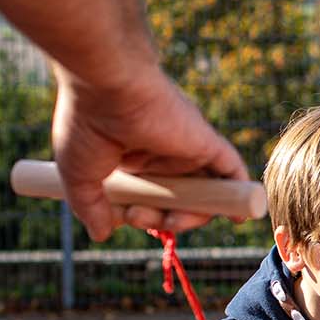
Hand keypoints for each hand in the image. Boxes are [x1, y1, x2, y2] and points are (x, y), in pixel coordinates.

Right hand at [50, 65, 247, 240]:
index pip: (148, 199)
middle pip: (176, 202)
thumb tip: (101, 234)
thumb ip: (91, 207)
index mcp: (132, 158)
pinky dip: (238, 194)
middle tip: (138, 217)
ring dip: (190, 218)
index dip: (141, 216)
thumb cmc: (86, 123)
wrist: (106, 85)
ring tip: (168, 220)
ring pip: (202, 196)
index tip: (124, 216)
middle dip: (162, 220)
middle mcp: (161, 154)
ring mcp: (186, 149)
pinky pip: (232, 173)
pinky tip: (240, 216)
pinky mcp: (206, 142)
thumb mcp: (79, 176)